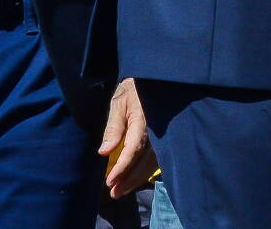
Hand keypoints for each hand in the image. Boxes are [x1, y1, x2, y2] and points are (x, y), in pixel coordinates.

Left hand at [98, 77, 155, 196]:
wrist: (155, 77)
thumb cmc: (133, 88)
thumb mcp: (119, 102)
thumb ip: (113, 127)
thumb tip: (104, 152)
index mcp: (144, 119)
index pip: (134, 149)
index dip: (123, 167)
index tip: (110, 182)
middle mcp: (157, 129)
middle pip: (145, 161)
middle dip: (129, 179)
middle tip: (113, 193)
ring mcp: (164, 133)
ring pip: (153, 162)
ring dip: (137, 179)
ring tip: (121, 190)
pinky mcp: (166, 136)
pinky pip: (157, 157)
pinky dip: (146, 171)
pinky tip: (135, 179)